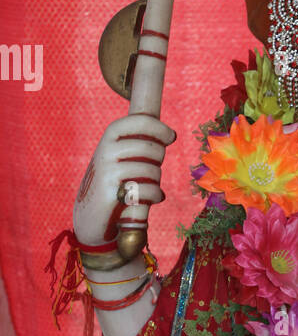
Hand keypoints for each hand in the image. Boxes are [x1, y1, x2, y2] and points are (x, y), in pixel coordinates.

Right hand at [73, 114, 175, 246]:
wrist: (89, 215)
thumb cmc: (112, 183)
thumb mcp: (119, 156)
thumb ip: (138, 143)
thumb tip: (171, 134)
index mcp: (110, 137)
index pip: (140, 120)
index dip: (160, 128)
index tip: (171, 137)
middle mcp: (106, 150)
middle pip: (151, 148)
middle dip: (158, 160)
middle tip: (152, 170)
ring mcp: (107, 171)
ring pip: (152, 170)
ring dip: (156, 182)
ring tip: (150, 188)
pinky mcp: (110, 193)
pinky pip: (146, 190)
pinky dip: (154, 196)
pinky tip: (152, 198)